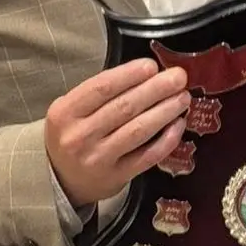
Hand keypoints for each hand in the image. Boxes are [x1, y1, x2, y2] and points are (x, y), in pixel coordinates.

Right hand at [45, 58, 191, 206]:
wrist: (62, 180)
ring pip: (139, 130)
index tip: (152, 65)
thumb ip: (100, 93)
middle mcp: (80, 136)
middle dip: (156, 89)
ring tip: (183, 97)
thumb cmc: (72, 134)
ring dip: (165, 111)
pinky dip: (167, 139)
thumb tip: (145, 73)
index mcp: (65, 112)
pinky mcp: (117, 176)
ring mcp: (99, 158)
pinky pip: (148, 156)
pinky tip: (178, 124)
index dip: (129, 74)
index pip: (101, 88)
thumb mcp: (71, 110)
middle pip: (124, 107)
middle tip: (178, 77)